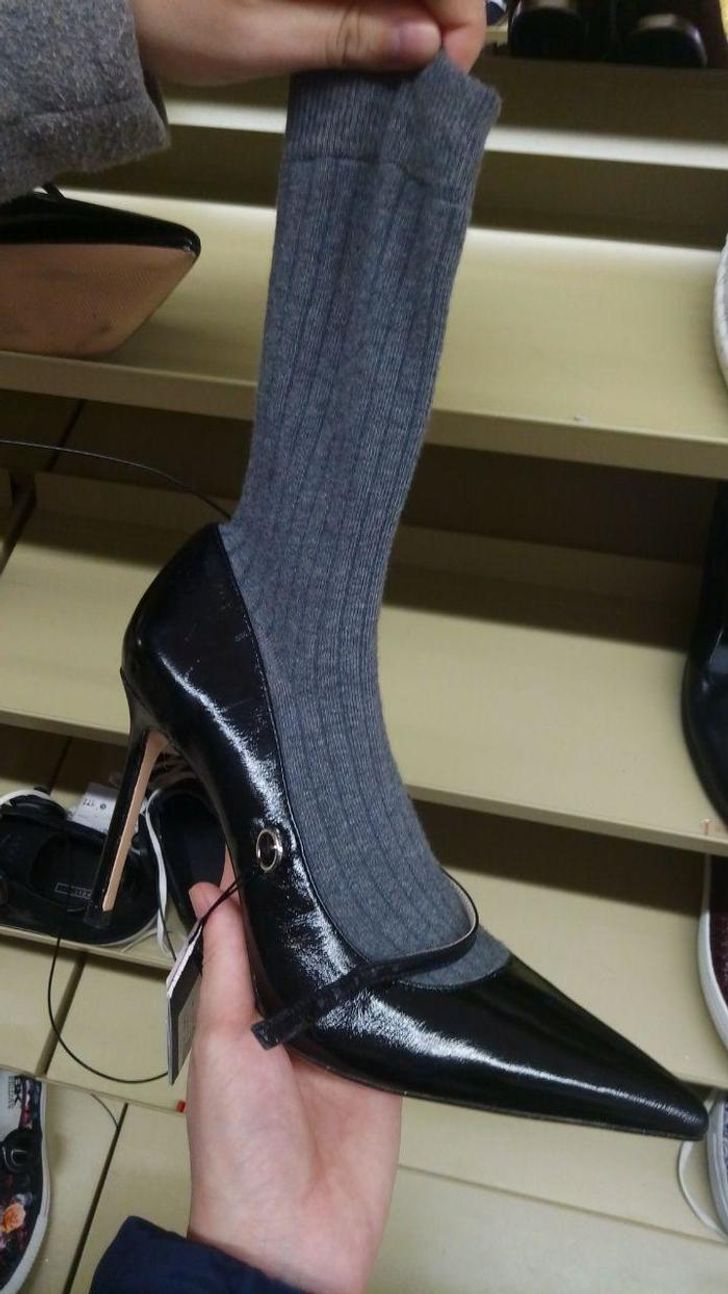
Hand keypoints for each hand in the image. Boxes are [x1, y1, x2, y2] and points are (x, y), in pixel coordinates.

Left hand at [132, 0, 486, 83]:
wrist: (114, 2)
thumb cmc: (169, 10)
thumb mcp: (265, 36)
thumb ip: (350, 35)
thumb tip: (425, 44)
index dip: (456, 17)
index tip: (446, 71)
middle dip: (437, 19)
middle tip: (426, 79)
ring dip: (411, 19)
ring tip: (401, 70)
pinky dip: (378, 14)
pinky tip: (373, 45)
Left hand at [185, 873, 401, 1293]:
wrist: (293, 1238)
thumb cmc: (239, 1147)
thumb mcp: (224, 1044)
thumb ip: (227, 968)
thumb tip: (213, 892)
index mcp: (246, 1013)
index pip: (254, 936)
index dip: (262, 890)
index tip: (275, 831)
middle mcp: (294, 1021)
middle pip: (310, 948)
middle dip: (321, 905)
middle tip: (340, 841)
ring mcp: (342, 1041)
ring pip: (354, 972)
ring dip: (362, 937)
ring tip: (378, 876)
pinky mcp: (385, 1065)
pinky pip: (395, 1013)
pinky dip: (402, 982)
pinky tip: (414, 940)